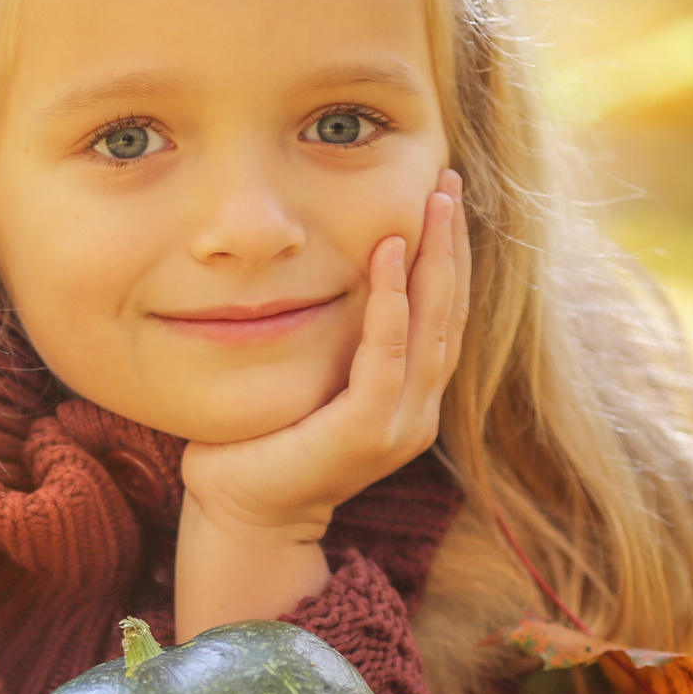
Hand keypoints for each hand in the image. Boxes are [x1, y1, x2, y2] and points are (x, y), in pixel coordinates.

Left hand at [175, 171, 469, 621]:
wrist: (241, 513)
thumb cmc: (259, 443)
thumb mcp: (306, 377)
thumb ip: (328, 338)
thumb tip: (317, 272)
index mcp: (407, 396)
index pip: (440, 315)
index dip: (447, 256)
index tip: (441, 198)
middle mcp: (417, 409)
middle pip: (450, 311)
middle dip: (452, 243)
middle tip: (448, 180)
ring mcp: (400, 423)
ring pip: (433, 326)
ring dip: (436, 259)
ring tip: (433, 202)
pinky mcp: (368, 431)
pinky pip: (389, 355)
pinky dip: (394, 303)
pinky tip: (390, 255)